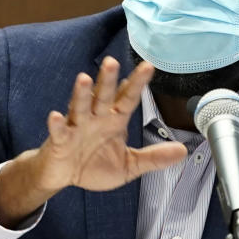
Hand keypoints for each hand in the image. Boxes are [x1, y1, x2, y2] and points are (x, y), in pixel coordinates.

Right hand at [0, 57, 186, 226]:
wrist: (64, 175)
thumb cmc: (93, 164)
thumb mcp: (129, 164)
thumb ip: (153, 157)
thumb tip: (182, 151)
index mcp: (114, 122)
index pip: (128, 99)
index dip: (137, 84)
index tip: (148, 67)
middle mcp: (96, 119)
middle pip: (103, 96)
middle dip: (108, 80)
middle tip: (113, 62)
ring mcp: (77, 127)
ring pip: (80, 106)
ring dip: (82, 93)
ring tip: (84, 78)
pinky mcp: (59, 140)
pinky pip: (59, 131)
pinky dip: (56, 124)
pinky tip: (55, 116)